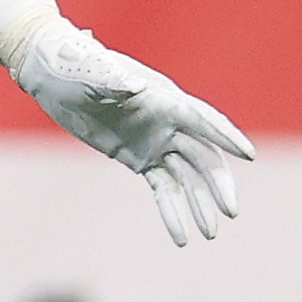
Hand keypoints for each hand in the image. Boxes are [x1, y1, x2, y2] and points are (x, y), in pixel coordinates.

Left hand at [4, 15, 252, 244]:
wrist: (53, 73)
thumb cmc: (74, 64)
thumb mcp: (90, 72)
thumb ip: (113, 80)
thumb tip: (132, 85)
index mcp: (163, 98)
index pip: (201, 120)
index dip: (225, 136)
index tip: (248, 155)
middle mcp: (167, 121)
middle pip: (203, 155)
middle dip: (218, 184)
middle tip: (231, 211)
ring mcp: (156, 141)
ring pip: (188, 177)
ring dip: (200, 204)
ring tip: (209, 235)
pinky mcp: (140, 158)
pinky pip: (163, 188)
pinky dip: (172, 212)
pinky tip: (180, 238)